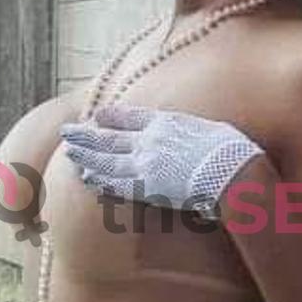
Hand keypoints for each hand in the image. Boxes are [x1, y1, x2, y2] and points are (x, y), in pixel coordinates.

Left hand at [59, 104, 265, 217]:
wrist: (234, 172)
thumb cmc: (233, 152)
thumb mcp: (212, 128)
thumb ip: (194, 130)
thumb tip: (195, 134)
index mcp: (167, 122)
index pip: (131, 117)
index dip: (111, 116)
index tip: (97, 115)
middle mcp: (151, 139)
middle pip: (111, 136)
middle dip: (87, 134)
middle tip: (67, 132)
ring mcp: (147, 162)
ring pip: (107, 158)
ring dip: (86, 155)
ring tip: (69, 152)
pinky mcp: (147, 186)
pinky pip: (117, 182)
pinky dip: (100, 178)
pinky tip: (87, 176)